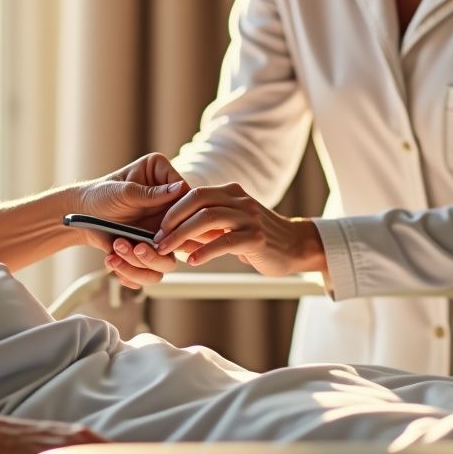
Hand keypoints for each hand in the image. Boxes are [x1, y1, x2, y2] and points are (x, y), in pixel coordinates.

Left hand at [73, 154, 187, 287]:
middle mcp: (170, 205)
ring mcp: (163, 230)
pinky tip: (112, 259)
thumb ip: (150, 193)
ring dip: (141, 261)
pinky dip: (131, 271)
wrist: (82, 214)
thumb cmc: (100, 194)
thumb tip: (180, 189)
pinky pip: (152, 271)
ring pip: (168, 259)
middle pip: (184, 233)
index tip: (163, 228)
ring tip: (117, 248)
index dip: (180, 217)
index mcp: (165, 177)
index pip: (188, 198)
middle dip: (158, 247)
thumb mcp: (123, 192)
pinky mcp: (152, 249)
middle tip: (137, 247)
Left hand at [153, 182, 325, 278]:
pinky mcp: (257, 238)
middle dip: (173, 219)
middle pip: (198, 201)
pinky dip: (205, 251)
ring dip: (182, 234)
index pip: (195, 193)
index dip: (173, 209)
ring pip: (208, 218)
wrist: (296, 246)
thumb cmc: (259, 237)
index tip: (158, 226)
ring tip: (166, 249)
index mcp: (231, 192)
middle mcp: (240, 200)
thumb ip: (211, 222)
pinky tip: (192, 261)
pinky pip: (225, 242)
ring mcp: (249, 217)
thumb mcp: (234, 222)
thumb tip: (177, 231)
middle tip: (156, 238)